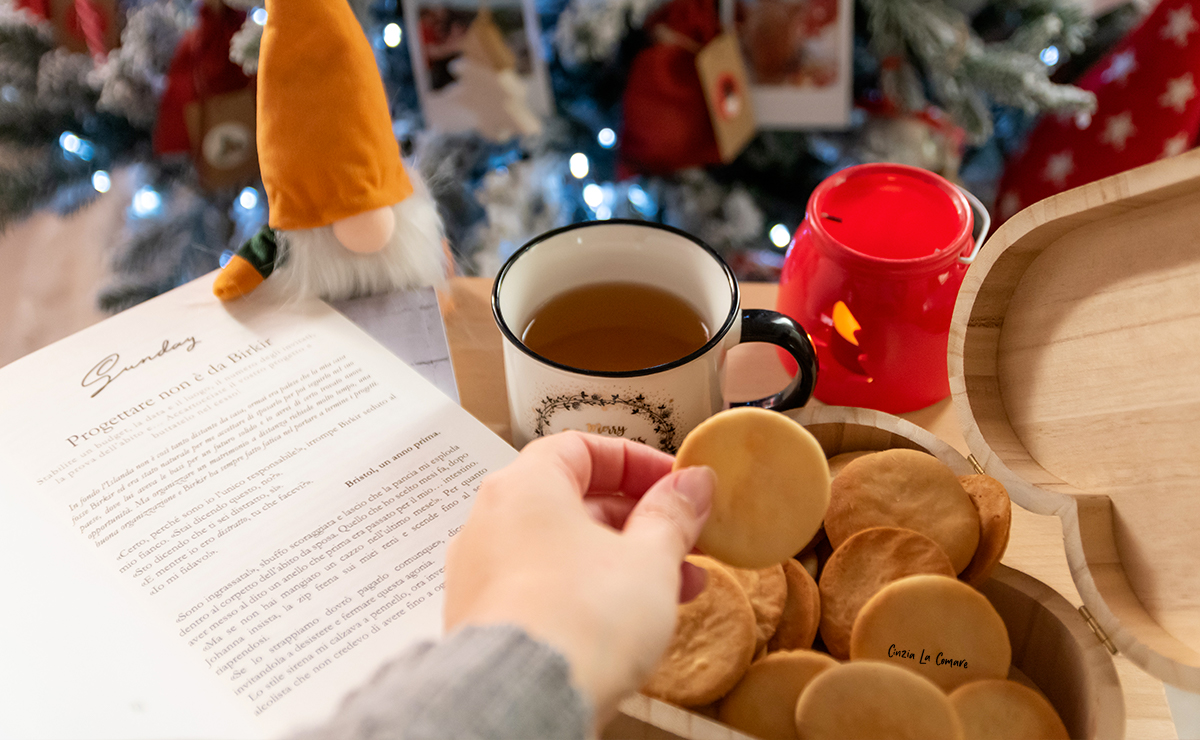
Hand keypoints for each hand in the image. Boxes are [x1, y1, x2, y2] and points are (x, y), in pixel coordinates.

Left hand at [443, 431, 714, 727]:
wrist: (525, 700)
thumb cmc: (581, 619)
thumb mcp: (649, 559)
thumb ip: (673, 515)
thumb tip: (692, 484)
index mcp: (526, 485)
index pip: (583, 448)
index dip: (637, 461)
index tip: (676, 484)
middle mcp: (492, 520)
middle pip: (573, 500)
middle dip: (640, 520)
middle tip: (686, 539)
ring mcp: (482, 571)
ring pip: (563, 548)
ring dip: (623, 560)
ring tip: (680, 587)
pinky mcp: (485, 618)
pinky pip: (544, 586)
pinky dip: (589, 591)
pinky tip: (635, 619)